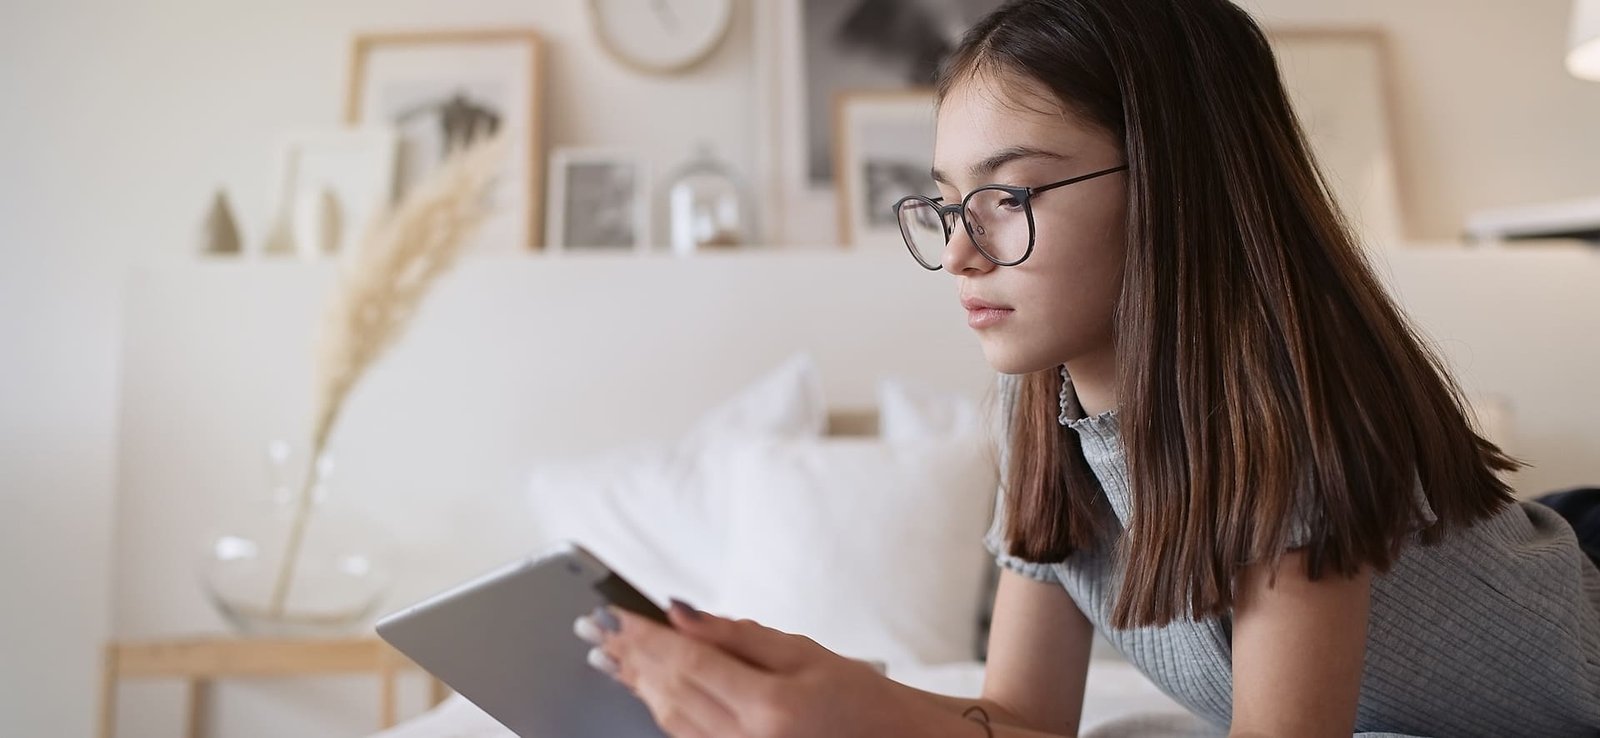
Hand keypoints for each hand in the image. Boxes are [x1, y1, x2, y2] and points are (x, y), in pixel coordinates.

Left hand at [573, 599, 936, 737]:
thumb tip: (679, 614)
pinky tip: (644, 691)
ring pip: (670, 721)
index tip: (611, 614)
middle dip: (628, 659)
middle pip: (670, 694)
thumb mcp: (806, 652)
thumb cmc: (863, 701)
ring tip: (606, 656)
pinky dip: (661, 711)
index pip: (688, 663)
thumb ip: (738, 635)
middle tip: (592, 630)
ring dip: (636, 686)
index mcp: (770, 706)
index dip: (643, 637)